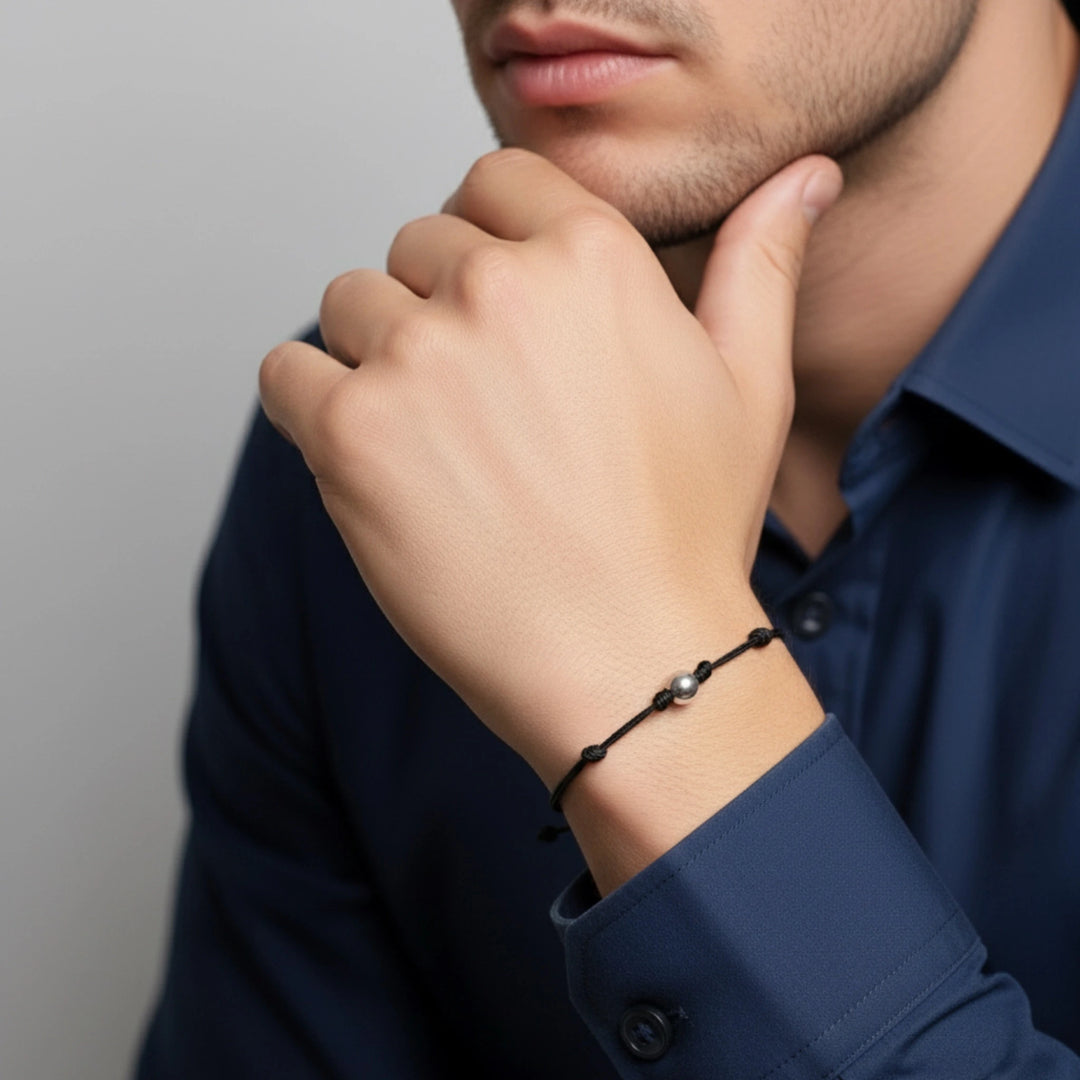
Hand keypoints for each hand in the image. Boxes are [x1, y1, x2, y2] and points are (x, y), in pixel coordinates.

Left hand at [259, 148, 841, 784]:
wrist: (631, 661)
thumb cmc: (688, 535)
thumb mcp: (751, 386)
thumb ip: (760, 265)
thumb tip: (801, 179)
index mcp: (591, 258)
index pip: (495, 181)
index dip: (490, 239)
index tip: (499, 305)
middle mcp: (497, 288)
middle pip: (419, 246)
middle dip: (440, 307)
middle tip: (484, 403)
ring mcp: (416, 358)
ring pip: (351, 306)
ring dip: (377, 357)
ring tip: (437, 442)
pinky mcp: (350, 434)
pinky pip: (288, 375)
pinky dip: (313, 406)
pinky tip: (373, 459)